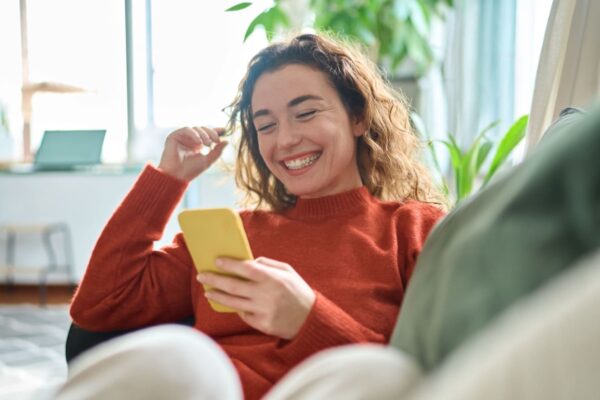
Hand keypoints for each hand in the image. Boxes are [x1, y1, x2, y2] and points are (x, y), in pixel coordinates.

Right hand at [158, 126, 227, 181]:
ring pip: (196, 128)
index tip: (224, 130)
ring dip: (204, 134)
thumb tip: (227, 141)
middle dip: (211, 133)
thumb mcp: (208, 160)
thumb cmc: (190, 171)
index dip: (216, 131)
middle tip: (217, 140)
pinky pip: (186, 129)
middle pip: (203, 129)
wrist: (176, 176)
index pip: (207, 134)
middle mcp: (190, 140)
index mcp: (197, 145)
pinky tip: (199, 142)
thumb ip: (217, 151)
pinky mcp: (174, 136)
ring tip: (207, 144)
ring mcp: (182, 137)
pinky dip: (194, 134)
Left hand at [196, 257, 315, 339]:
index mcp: (272, 278)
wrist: (311, 319)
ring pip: (233, 302)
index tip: (216, 261)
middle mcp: (265, 294)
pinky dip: (236, 308)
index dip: (229, 264)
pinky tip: (230, 303)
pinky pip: (243, 314)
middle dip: (215, 279)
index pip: (245, 268)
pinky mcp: (261, 324)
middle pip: (233, 286)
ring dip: (217, 296)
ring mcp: (262, 311)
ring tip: (207, 291)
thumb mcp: (288, 272)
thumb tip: (249, 261)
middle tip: (202, 276)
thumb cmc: (298, 291)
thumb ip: (268, 264)